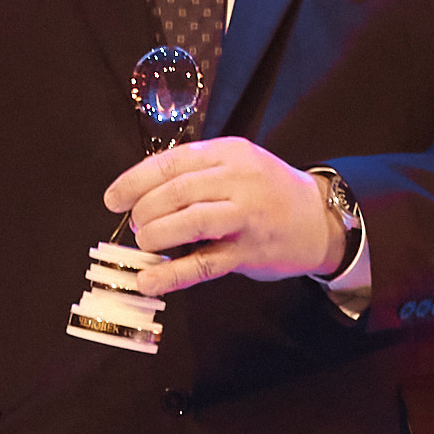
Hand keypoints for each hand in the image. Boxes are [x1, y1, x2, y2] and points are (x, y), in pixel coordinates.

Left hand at [99, 136, 342, 298]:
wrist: (320, 219)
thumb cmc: (268, 192)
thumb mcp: (237, 165)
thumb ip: (195, 173)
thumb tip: (141, 193)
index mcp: (229, 152)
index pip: (171, 162)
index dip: (135, 181)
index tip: (113, 198)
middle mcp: (239, 180)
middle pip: (177, 192)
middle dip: (145, 210)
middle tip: (135, 225)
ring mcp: (246, 216)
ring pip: (190, 221)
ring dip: (156, 235)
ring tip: (143, 243)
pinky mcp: (250, 251)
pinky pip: (205, 263)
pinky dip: (172, 274)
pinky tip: (150, 282)